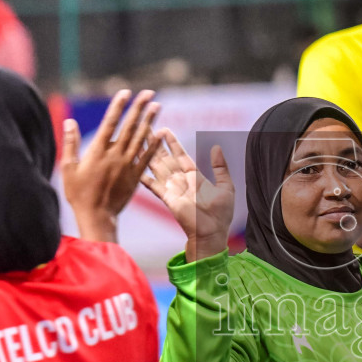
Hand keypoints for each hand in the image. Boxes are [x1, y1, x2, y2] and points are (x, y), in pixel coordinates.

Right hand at [61, 89, 163, 243]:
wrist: (96, 216)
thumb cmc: (78, 194)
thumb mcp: (68, 168)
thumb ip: (71, 144)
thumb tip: (69, 122)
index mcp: (97, 151)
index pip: (109, 122)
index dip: (118, 106)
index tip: (126, 92)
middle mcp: (114, 155)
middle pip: (129, 127)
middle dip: (139, 108)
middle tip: (149, 93)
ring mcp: (126, 165)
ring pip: (140, 139)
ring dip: (149, 121)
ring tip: (157, 106)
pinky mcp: (135, 177)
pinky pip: (147, 158)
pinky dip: (154, 145)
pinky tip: (162, 133)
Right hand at [140, 128, 234, 261]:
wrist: (213, 233)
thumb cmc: (221, 213)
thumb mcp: (225, 186)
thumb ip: (220, 167)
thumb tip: (216, 147)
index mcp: (194, 177)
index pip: (180, 155)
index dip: (172, 143)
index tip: (164, 130)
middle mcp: (180, 181)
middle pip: (165, 158)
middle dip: (155, 144)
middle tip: (145, 129)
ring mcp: (172, 189)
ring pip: (157, 168)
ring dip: (148, 155)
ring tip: (138, 142)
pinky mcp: (168, 199)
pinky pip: (154, 185)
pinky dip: (145, 177)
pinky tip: (135, 167)